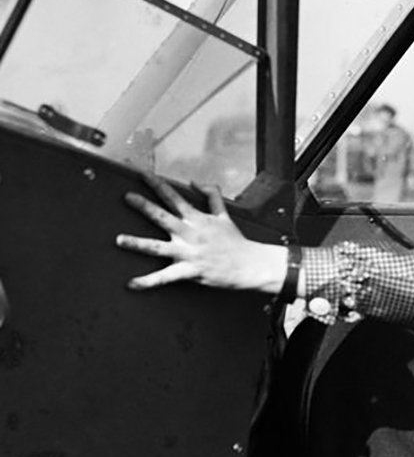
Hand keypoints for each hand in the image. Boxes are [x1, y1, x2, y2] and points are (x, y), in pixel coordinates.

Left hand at [116, 175, 285, 292]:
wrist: (249, 264)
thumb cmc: (236, 242)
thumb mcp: (224, 215)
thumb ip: (211, 195)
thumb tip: (195, 182)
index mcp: (196, 219)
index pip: (173, 197)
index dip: (157, 183)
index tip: (141, 173)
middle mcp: (190, 233)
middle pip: (162, 216)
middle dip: (144, 206)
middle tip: (127, 197)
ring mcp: (189, 252)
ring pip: (158, 247)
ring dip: (138, 243)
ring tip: (120, 240)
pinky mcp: (190, 270)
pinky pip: (166, 277)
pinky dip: (148, 281)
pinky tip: (133, 283)